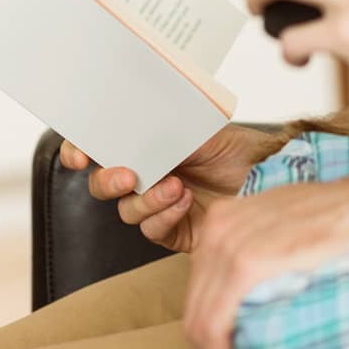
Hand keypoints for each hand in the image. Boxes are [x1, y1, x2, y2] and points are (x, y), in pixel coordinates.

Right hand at [58, 124, 276, 253]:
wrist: (268, 173)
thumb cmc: (233, 145)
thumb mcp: (195, 126)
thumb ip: (158, 128)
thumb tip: (128, 118)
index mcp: (144, 144)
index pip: (101, 146)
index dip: (80, 150)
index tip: (79, 155)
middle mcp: (146, 174)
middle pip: (103, 184)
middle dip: (107, 180)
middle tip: (125, 175)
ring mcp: (157, 203)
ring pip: (127, 209)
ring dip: (147, 198)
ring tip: (175, 185)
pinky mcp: (173, 230)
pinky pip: (152, 229)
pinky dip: (164, 215)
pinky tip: (184, 200)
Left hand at [183, 154, 348, 348]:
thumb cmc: (342, 219)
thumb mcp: (283, 227)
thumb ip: (257, 252)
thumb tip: (250, 298)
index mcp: (222, 219)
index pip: (200, 291)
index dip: (212, 336)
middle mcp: (217, 228)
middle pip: (196, 311)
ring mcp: (228, 244)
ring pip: (201, 326)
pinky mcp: (246, 264)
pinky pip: (215, 328)